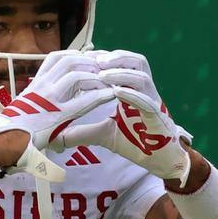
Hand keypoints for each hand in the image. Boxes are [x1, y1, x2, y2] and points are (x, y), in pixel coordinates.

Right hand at [0, 50, 146, 171]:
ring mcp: (48, 99)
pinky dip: (99, 95)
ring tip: (109, 80)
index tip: (91, 58)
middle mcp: (41, 86)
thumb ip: (40, 104)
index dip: (76, 55)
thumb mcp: (26, 110)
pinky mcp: (57, 115)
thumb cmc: (11, 133)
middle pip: (69, 60)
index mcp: (34, 84)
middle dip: (89, 60)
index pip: (56, 58)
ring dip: (96, 75)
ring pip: (77, 74)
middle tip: (105, 67)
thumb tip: (52, 107)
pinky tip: (110, 96)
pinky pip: (84, 100)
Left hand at [52, 51, 192, 185]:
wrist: (158, 161)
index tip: (86, 58)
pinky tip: (117, 91)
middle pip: (136, 61)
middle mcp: (144, 91)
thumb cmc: (136, 144)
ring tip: (103, 74)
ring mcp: (153, 101)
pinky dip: (132, 94)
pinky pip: (147, 99)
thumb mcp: (103, 135)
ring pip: (142, 76)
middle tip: (95, 60)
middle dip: (116, 57)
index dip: (106, 59)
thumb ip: (83, 132)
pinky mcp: (158, 115)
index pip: (122, 64)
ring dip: (122, 73)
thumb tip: (59, 137)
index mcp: (132, 90)